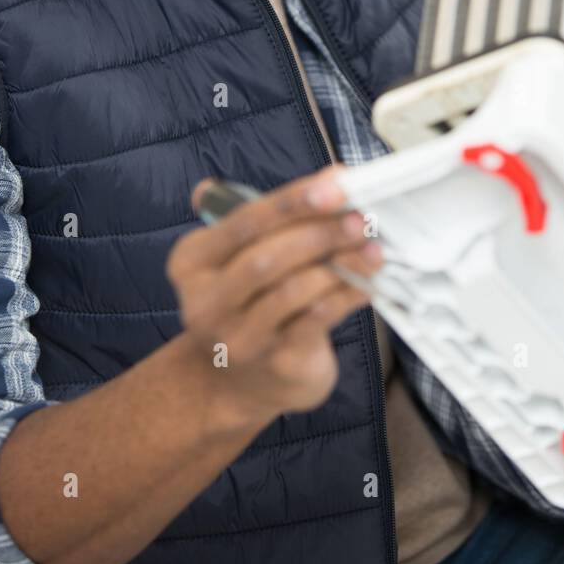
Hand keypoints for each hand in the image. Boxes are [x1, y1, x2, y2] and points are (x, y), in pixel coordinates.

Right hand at [166, 166, 380, 428]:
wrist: (237, 385)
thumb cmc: (248, 300)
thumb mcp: (240, 256)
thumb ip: (275, 217)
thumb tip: (334, 178)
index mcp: (192, 262)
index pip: (244, 222)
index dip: (293, 201)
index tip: (336, 182)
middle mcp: (206, 302)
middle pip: (266, 258)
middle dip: (319, 233)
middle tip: (360, 218)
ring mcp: (240, 339)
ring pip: (293, 291)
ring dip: (339, 264)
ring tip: (371, 248)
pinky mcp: (276, 364)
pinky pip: (317, 320)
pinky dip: (346, 295)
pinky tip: (367, 281)